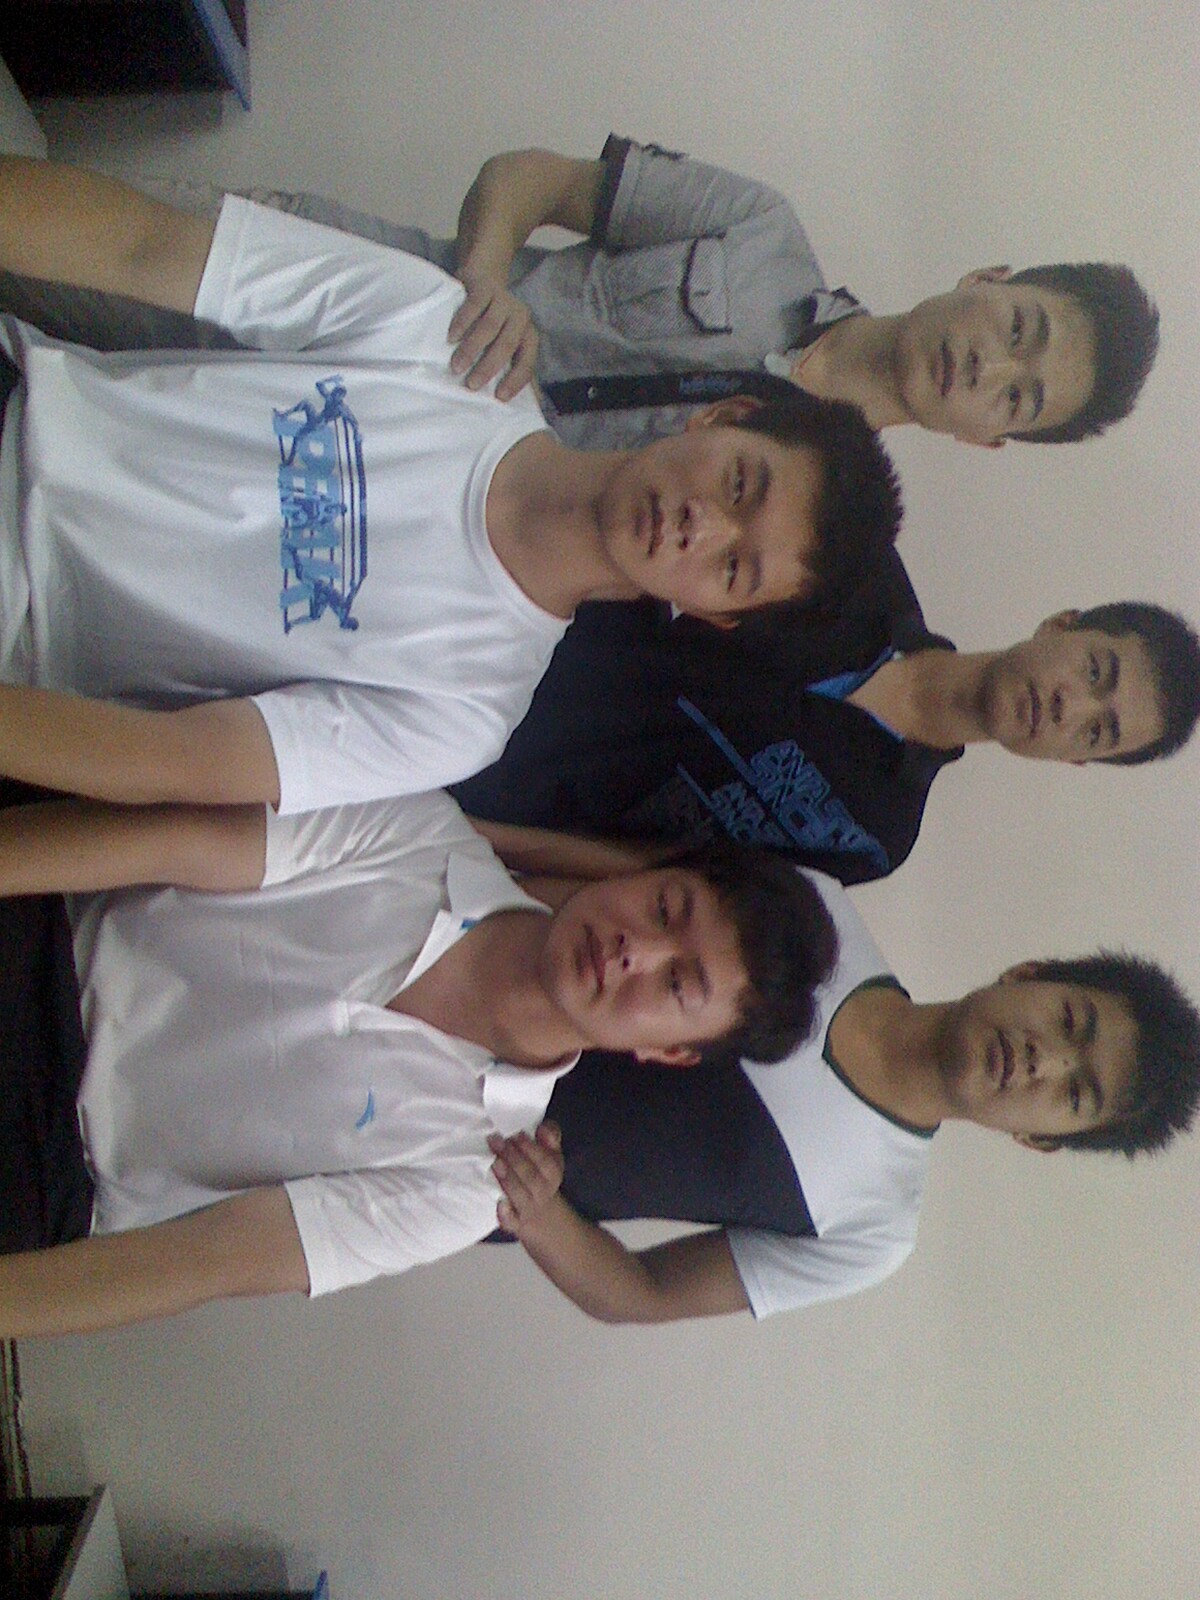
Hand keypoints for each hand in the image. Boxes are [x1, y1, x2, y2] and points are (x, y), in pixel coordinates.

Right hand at [448, 274, 538, 399]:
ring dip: (472, 349)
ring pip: (490, 327)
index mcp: (528, 335)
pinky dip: (462, 323)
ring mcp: (503, 300)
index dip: (515, 381)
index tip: (499, 398)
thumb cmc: (490, 322)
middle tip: (471, 385)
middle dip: (488, 367)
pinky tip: (451, 338)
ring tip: (457, 366)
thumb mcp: (503, 343)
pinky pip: (474, 306)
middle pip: (506, 345)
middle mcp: (520, 317)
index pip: (526, 361)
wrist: (482, 278)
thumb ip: (508, 367)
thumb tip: (513, 404)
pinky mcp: (485, 286)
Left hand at [488, 1121, 562, 1237]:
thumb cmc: (542, 1177)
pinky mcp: (515, 1224)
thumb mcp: (552, 1155)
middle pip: (531, 1176)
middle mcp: (543, 1191)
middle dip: (513, 1158)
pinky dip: (506, 1214)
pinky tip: (499, 1204)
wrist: (544, 1218)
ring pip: (520, 1195)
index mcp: (553, 1173)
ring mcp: (529, 1209)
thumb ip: (550, 1136)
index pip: (545, 1161)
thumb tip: (543, 1128)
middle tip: (496, 1142)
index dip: (530, 1148)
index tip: (515, 1134)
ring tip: (495, 1162)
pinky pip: (512, 1222)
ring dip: (508, 1179)